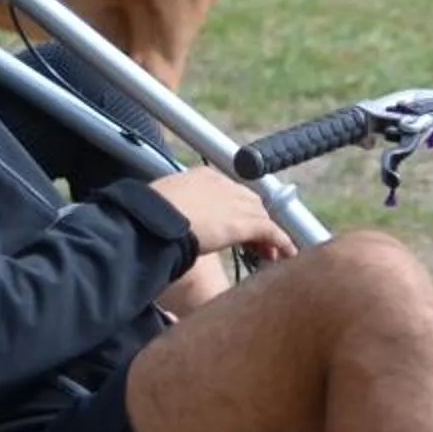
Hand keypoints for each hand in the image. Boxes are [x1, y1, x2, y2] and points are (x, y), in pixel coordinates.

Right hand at [145, 168, 293, 261]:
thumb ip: (173, 211)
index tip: (237, 227)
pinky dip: (281, 242)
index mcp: (203, 177)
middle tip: (258, 243)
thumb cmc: (147, 217)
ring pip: (262, 216)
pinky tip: (285, 254)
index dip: (237, 210)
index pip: (230, 192)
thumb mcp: (161, 207)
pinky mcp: (243, 222)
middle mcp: (223, 184)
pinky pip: (270, 231)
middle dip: (256, 221)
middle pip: (251, 202)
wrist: (153, 221)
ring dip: (268, 235)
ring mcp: (235, 202)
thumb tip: (167, 226)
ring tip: (270, 254)